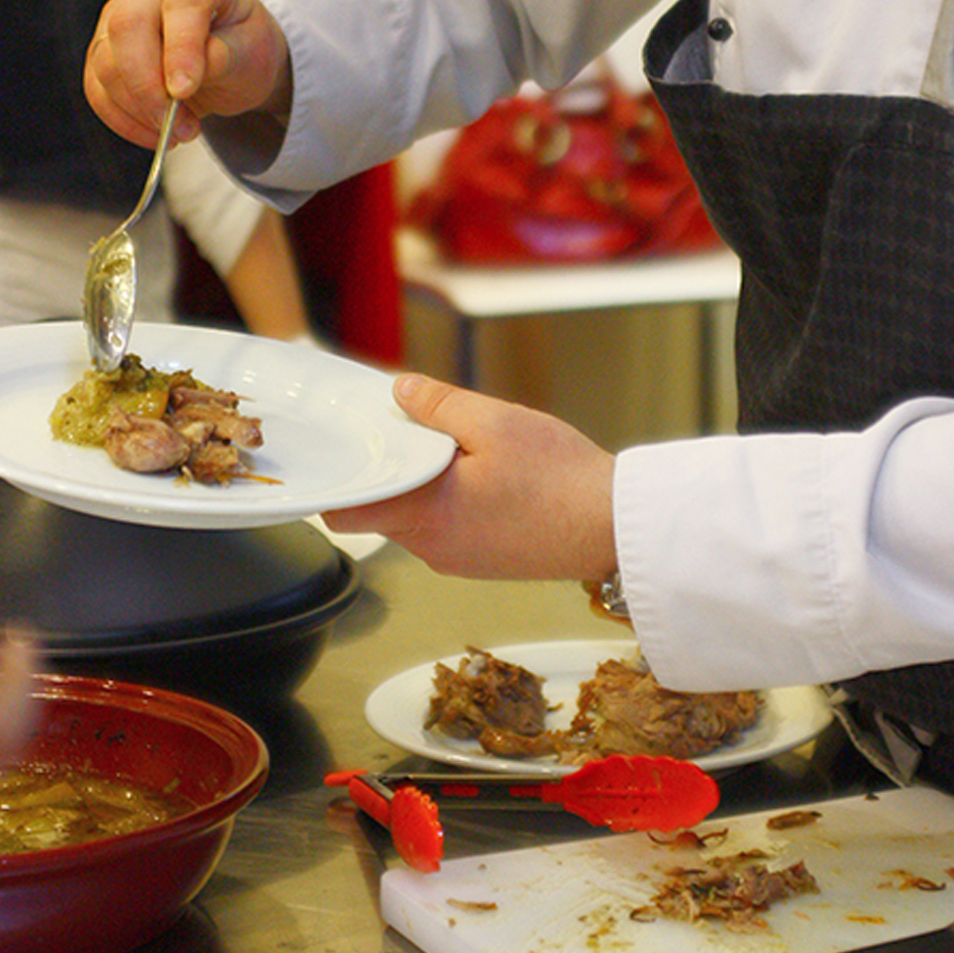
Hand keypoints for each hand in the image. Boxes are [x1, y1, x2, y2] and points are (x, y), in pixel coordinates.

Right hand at [84, 0, 292, 147]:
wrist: (233, 56)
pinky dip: (120, 118)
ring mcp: (120, 14)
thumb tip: (181, 80)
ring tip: (180, 132)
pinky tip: (152, 134)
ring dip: (137, 109)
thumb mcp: (252, 52)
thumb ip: (223, 58)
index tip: (184, 92)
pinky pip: (96, 86)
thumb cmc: (245, 46)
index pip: (182, 3)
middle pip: (127, 26)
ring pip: (105, 61)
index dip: (180, 48)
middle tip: (175, 126)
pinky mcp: (104, 48)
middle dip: (146, 86)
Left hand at [324, 375, 617, 581]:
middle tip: (415, 422)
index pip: (348, 511)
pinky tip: (483, 470)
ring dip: (424, 479)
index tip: (341, 445)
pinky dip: (450, 496)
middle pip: (383, 505)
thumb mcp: (495, 422)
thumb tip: (400, 392)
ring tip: (460, 443)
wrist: (617, 528)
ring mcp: (460, 559)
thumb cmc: (561, 480)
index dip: (336, 477)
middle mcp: (435, 548)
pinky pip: (447, 524)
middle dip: (392, 464)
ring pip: (416, 513)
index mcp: (426, 516)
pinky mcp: (485, 560)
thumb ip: (438, 405)